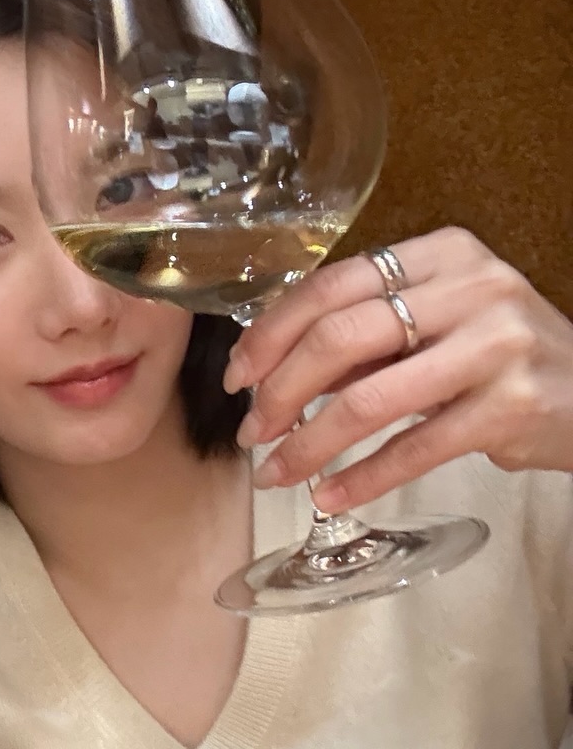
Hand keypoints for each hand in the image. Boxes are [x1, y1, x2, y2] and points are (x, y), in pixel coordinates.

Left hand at [224, 227, 572, 511]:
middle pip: (341, 337)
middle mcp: (472, 289)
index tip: (239, 374)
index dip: (272, 332)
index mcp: (443, 254)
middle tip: (253, 430)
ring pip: (369, 398)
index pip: (333, 285)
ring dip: (309, 443)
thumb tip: (270, 369)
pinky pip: (413, 448)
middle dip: (281, 390)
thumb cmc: (500, 358)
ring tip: (277, 472)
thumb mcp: (438, 324)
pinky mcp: (510, 409)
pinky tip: (330, 495)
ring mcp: (496, 347)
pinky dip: (361, 478)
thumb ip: (366, 335)